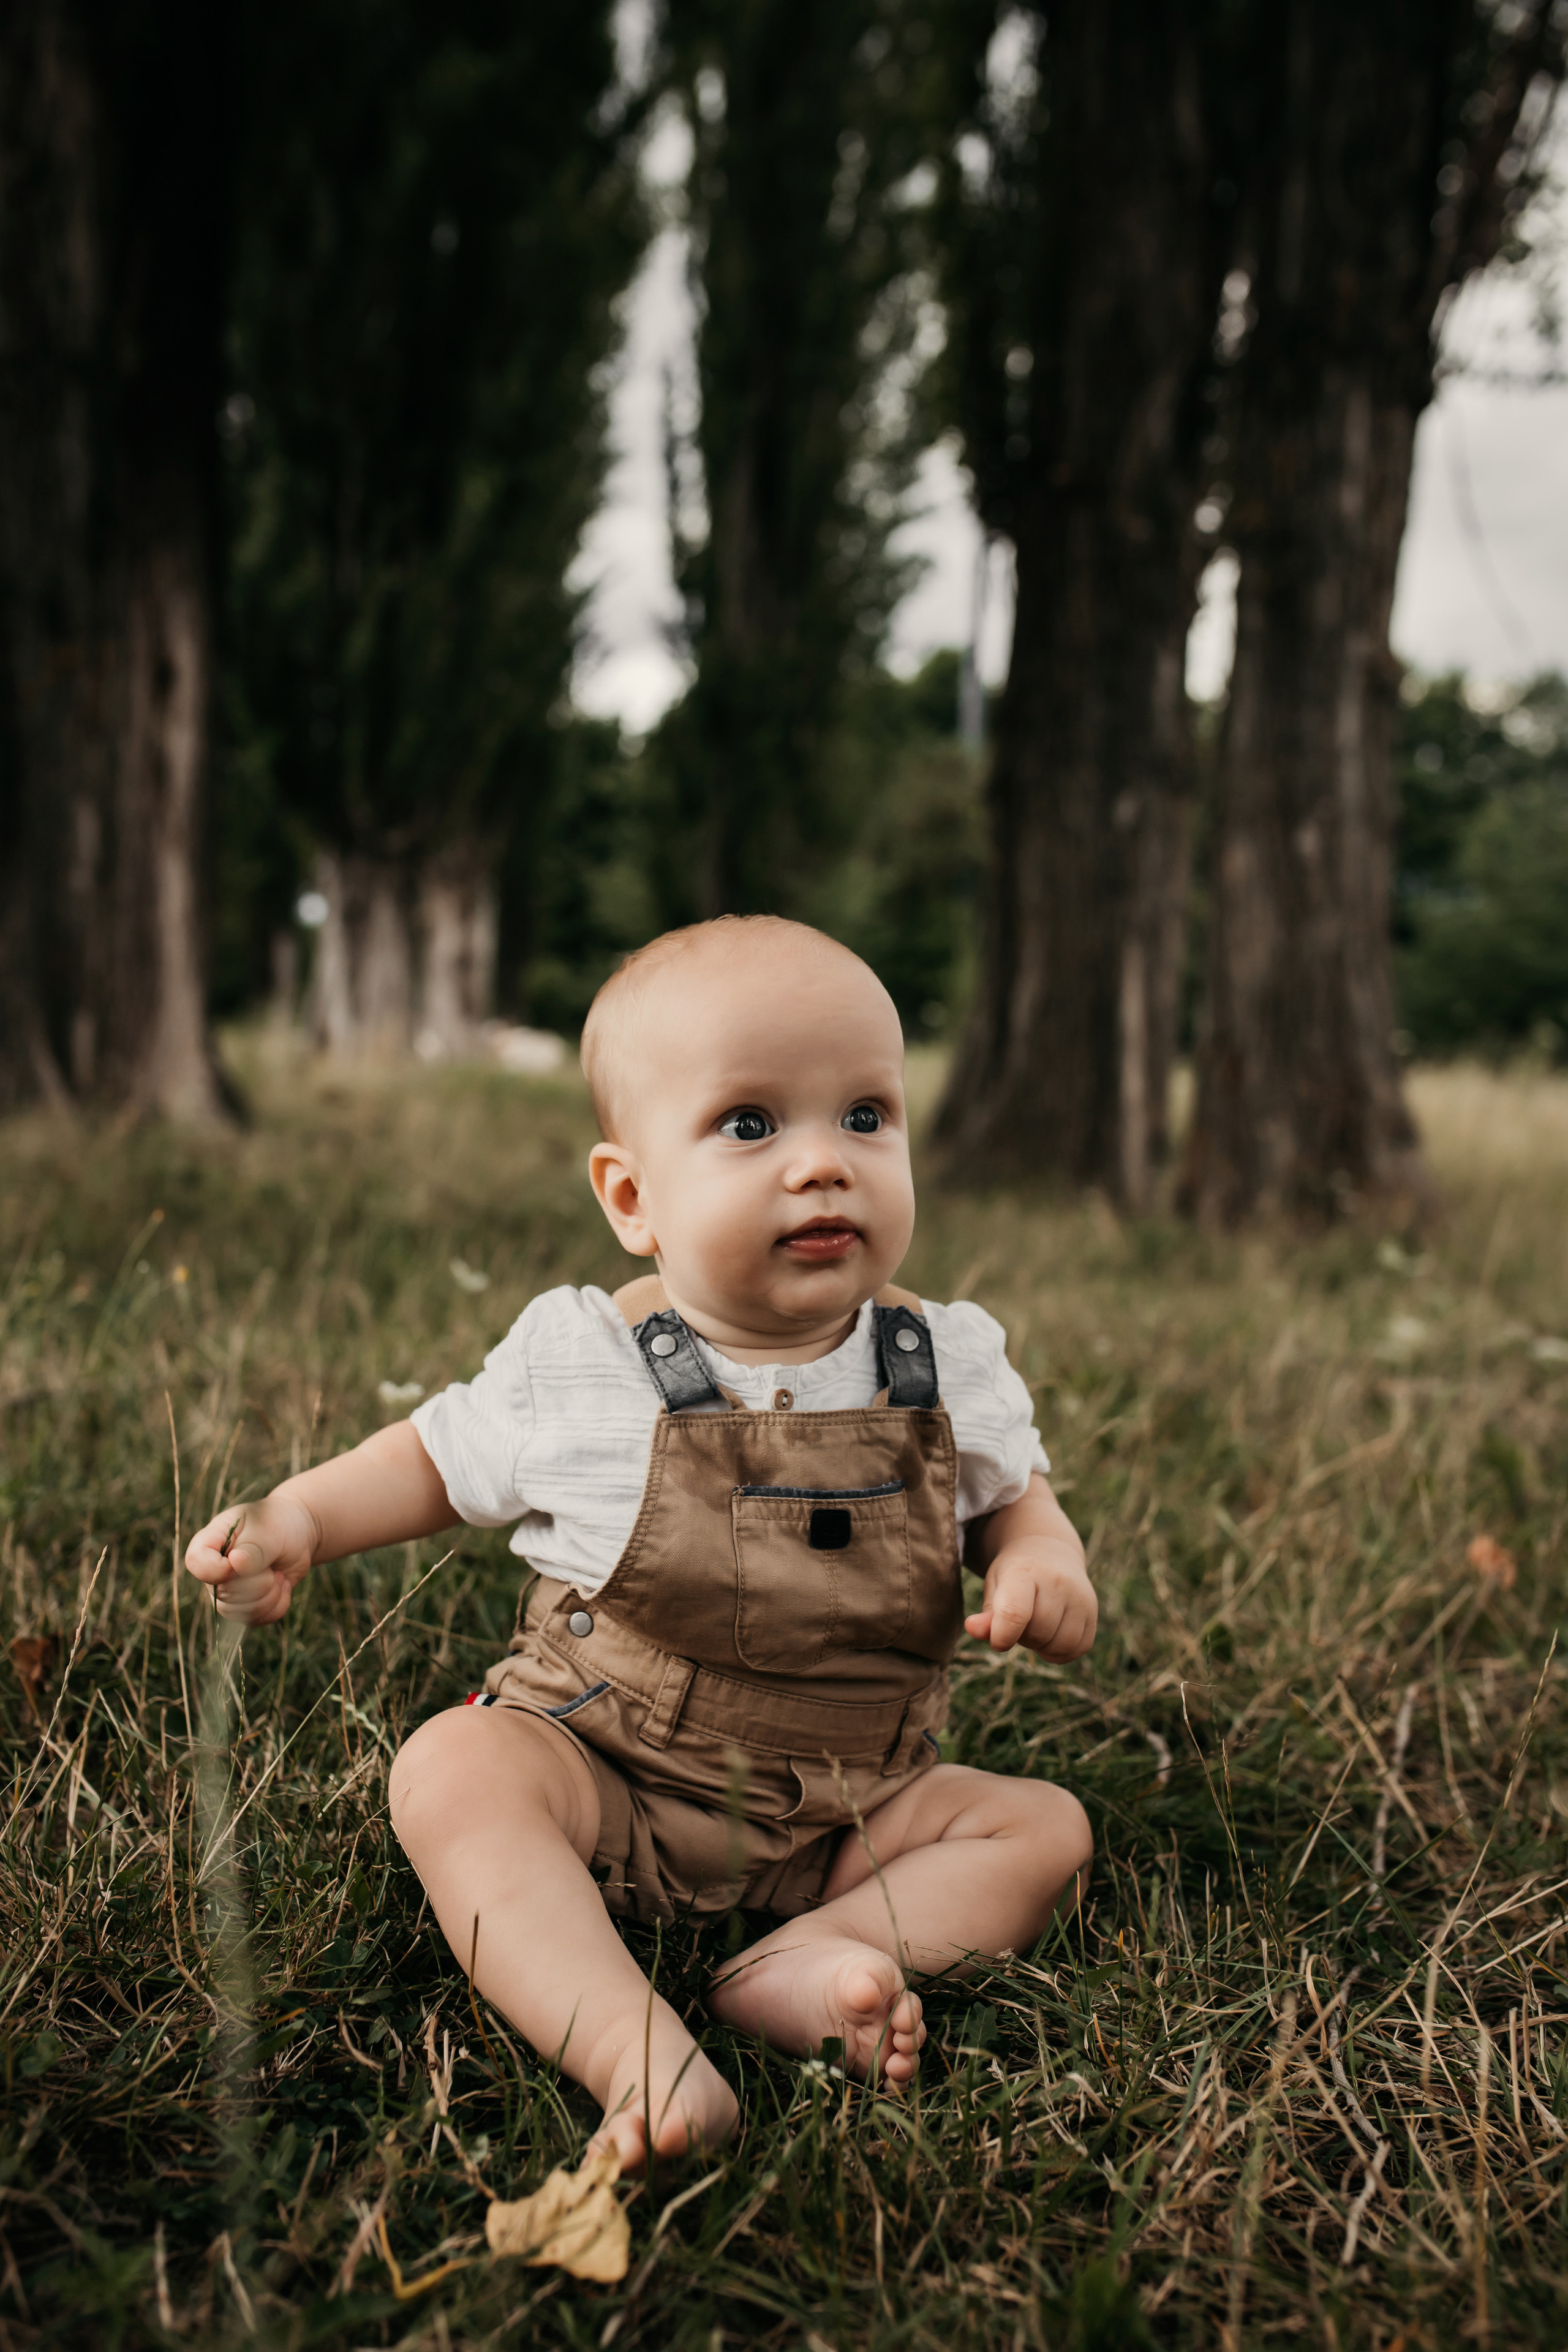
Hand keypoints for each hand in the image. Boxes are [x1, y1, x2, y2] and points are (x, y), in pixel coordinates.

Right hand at [185, 1494, 316, 1626]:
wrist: (298, 1534)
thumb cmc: (277, 1523)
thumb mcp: (268, 1529)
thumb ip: (254, 1547)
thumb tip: (236, 1563)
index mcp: (210, 1541)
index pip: (196, 1562)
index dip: (218, 1570)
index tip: (241, 1560)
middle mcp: (215, 1569)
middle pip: (222, 1594)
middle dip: (256, 1585)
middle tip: (272, 1568)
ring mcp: (228, 1589)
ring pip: (238, 1612)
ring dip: (268, 1597)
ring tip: (279, 1577)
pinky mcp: (246, 1604)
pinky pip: (254, 1619)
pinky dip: (276, 1606)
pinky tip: (283, 1587)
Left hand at [965, 1545, 1097, 1659]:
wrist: (1049, 1552)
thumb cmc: (1015, 1574)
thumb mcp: (995, 1586)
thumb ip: (986, 1613)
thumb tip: (973, 1629)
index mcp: (1025, 1571)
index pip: (1014, 1613)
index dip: (1002, 1636)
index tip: (998, 1640)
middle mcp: (1058, 1581)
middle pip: (1037, 1633)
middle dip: (1022, 1637)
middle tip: (1019, 1621)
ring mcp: (1080, 1596)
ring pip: (1059, 1646)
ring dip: (1041, 1646)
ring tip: (1035, 1625)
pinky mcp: (1092, 1612)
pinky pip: (1076, 1649)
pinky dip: (1060, 1650)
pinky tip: (1051, 1632)